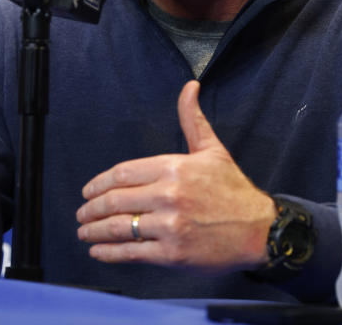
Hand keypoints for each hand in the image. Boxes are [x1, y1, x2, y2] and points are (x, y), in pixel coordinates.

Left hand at [76, 80, 275, 273]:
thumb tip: (189, 87)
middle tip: (82, 214)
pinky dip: (109, 253)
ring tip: (85, 232)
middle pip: (115, 200)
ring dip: (94, 231)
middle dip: (91, 209)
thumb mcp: (213, 150)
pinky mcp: (172, 253)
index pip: (122, 173)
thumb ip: (193, 120)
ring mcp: (169, 225)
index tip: (88, 192)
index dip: (99, 184)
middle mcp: (169, 194)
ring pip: (118, 227)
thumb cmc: (234, 191)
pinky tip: (98, 251)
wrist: (259, 229)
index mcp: (174, 167)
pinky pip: (131, 252)